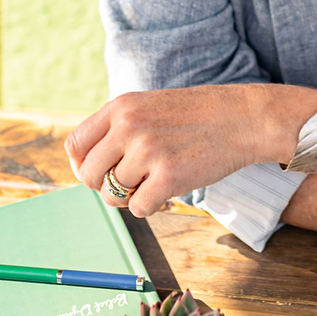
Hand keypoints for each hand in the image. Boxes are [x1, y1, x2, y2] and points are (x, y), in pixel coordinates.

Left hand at [64, 85, 253, 216]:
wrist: (242, 118)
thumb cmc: (196, 115)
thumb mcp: (150, 106)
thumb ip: (118, 129)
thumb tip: (85, 168)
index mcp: (121, 106)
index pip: (75, 145)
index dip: (82, 165)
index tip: (99, 172)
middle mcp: (129, 126)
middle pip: (88, 175)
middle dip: (106, 186)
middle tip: (132, 180)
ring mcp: (148, 151)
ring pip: (112, 196)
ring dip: (131, 195)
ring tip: (155, 179)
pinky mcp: (168, 177)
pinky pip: (138, 209)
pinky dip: (151, 205)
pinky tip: (169, 187)